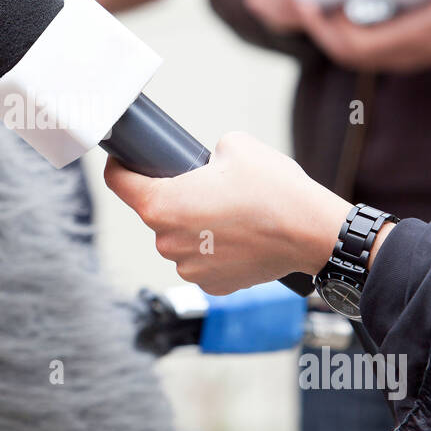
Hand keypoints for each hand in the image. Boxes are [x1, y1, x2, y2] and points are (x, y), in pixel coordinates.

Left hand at [104, 132, 353, 294]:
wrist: (311, 231)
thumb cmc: (274, 190)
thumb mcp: (234, 144)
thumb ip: (204, 153)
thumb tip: (203, 165)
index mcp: (163, 205)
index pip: (119, 183)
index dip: (121, 167)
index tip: (126, 162)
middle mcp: (167, 242)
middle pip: (155, 213)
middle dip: (174, 198)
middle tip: (206, 187)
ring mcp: (188, 268)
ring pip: (179, 238)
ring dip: (194, 226)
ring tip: (229, 213)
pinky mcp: (211, 285)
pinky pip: (200, 260)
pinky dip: (212, 249)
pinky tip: (237, 236)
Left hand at [297, 0, 430, 71]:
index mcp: (412, 42)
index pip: (358, 46)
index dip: (331, 28)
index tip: (312, 5)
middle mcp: (402, 56)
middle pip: (347, 53)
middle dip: (322, 30)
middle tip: (304, 1)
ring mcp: (401, 57)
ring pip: (353, 54)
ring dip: (332, 32)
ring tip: (315, 3)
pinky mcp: (402, 52)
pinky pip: (363, 49)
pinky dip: (346, 32)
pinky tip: (339, 8)